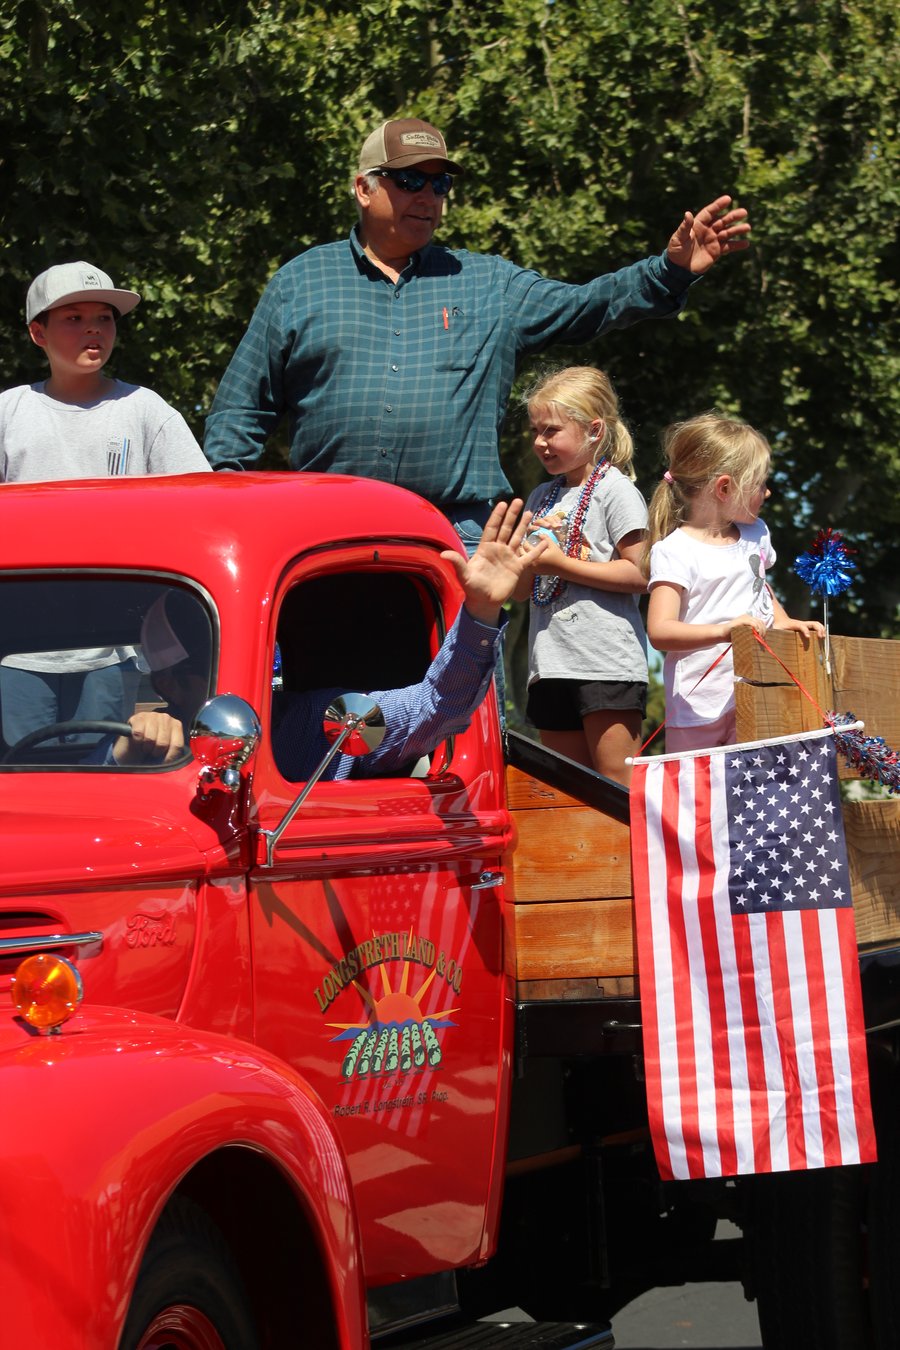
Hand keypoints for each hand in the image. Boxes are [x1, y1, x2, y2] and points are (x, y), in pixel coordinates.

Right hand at [112, 709, 186, 764]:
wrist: (131, 751)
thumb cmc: (150, 752)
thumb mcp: (165, 755)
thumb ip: (172, 754)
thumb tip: (171, 759)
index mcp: (176, 726)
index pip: (177, 745)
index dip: (169, 757)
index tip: (163, 761)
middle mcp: (166, 718)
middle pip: (163, 742)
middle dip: (156, 752)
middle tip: (152, 751)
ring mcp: (152, 716)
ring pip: (150, 738)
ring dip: (146, 747)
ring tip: (145, 746)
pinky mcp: (138, 717)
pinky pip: (138, 733)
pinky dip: (137, 741)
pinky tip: (138, 740)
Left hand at [441, 499, 549, 624]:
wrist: (484, 602)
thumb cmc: (472, 588)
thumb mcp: (463, 575)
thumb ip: (457, 562)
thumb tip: (443, 554)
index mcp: (485, 549)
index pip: (492, 528)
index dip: (497, 516)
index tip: (502, 504)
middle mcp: (498, 550)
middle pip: (506, 529)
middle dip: (511, 515)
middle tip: (518, 500)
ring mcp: (509, 558)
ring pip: (517, 538)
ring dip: (523, 526)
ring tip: (529, 512)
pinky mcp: (517, 568)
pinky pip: (529, 556)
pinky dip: (537, 550)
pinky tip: (545, 541)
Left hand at [520, 532, 566, 575]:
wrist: (563, 568)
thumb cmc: (558, 555)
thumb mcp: (552, 544)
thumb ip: (545, 537)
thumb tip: (538, 533)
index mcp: (536, 556)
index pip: (525, 546)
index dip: (525, 541)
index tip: (527, 539)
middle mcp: (532, 563)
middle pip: (521, 553)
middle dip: (522, 548)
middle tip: (525, 544)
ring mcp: (533, 569)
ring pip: (523, 560)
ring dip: (524, 554)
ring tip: (527, 550)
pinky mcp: (535, 572)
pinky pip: (527, 565)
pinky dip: (527, 560)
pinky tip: (530, 557)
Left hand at [667, 196, 750, 274]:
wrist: (678, 269)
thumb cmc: (676, 251)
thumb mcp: (678, 238)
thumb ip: (684, 227)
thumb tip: (688, 214)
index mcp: (698, 224)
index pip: (710, 212)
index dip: (718, 205)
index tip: (728, 199)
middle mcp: (708, 230)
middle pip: (722, 221)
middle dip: (733, 216)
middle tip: (744, 212)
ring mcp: (713, 240)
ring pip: (728, 233)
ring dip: (738, 230)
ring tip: (747, 227)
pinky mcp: (716, 251)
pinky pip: (729, 247)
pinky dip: (737, 245)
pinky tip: (746, 243)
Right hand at [728, 613, 766, 638]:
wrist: (722, 634)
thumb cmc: (732, 635)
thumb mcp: (744, 634)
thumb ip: (751, 633)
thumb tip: (760, 639)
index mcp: (748, 619)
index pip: (760, 622)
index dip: (764, 629)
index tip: (764, 638)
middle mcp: (747, 617)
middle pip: (760, 622)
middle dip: (763, 630)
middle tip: (763, 639)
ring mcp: (744, 618)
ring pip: (757, 622)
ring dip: (760, 630)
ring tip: (760, 637)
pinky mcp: (741, 620)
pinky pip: (752, 623)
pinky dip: (756, 627)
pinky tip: (756, 633)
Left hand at [774, 616, 826, 639]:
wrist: (779, 619)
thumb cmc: (777, 626)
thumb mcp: (774, 630)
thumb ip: (772, 633)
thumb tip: (768, 638)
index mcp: (794, 624)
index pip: (801, 626)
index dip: (805, 631)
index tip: (808, 637)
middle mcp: (801, 623)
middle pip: (813, 623)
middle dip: (818, 629)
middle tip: (821, 637)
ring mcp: (804, 624)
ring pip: (816, 624)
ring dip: (822, 629)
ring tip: (823, 637)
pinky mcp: (806, 626)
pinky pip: (815, 627)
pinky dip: (821, 630)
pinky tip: (822, 638)